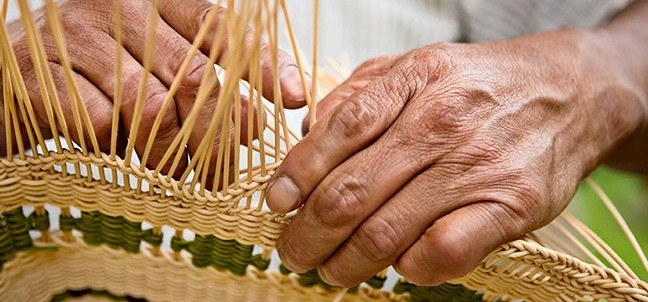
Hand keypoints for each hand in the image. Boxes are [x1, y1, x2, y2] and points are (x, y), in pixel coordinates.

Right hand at [2, 0, 307, 182]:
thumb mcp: (154, 65)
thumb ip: (203, 79)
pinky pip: (102, 124)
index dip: (262, 66)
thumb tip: (263, 117)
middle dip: (218, 135)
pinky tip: (118, 150)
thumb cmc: (96, 74)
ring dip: (169, 153)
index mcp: (155, 1)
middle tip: (225, 174)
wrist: (15, 78)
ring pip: (152, 107)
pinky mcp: (42, 73)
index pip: (221, 30)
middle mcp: (120, 7)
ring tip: (172, 172)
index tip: (296, 98)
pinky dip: (118, 148)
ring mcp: (77, 36)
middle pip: (195, 78)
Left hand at [266, 28, 646, 285]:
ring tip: (330, 269)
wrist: (568, 94)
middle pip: (351, 192)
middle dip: (308, 234)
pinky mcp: (510, 206)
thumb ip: (357, 96)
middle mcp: (442, 123)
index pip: (337, 133)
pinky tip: (399, 264)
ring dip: (347, 262)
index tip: (277, 203)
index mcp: (413, 82)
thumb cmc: (478, 85)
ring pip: (387, 231)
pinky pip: (443, 252)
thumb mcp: (414, 67)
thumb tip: (306, 136)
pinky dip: (409, 268)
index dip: (296, 174)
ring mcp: (476, 167)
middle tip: (293, 252)